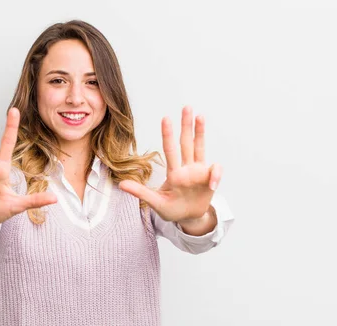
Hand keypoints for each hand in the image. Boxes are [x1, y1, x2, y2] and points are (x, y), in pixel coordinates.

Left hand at [119, 106, 220, 222]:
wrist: (188, 218)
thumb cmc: (171, 209)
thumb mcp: (155, 202)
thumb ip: (141, 193)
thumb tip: (121, 184)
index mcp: (173, 173)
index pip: (170, 150)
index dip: (168, 135)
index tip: (165, 118)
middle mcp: (186, 168)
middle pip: (186, 142)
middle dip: (186, 125)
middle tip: (186, 107)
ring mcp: (199, 172)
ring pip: (199, 148)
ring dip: (200, 133)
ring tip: (200, 116)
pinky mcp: (210, 179)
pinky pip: (215, 172)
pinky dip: (215, 175)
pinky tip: (212, 184)